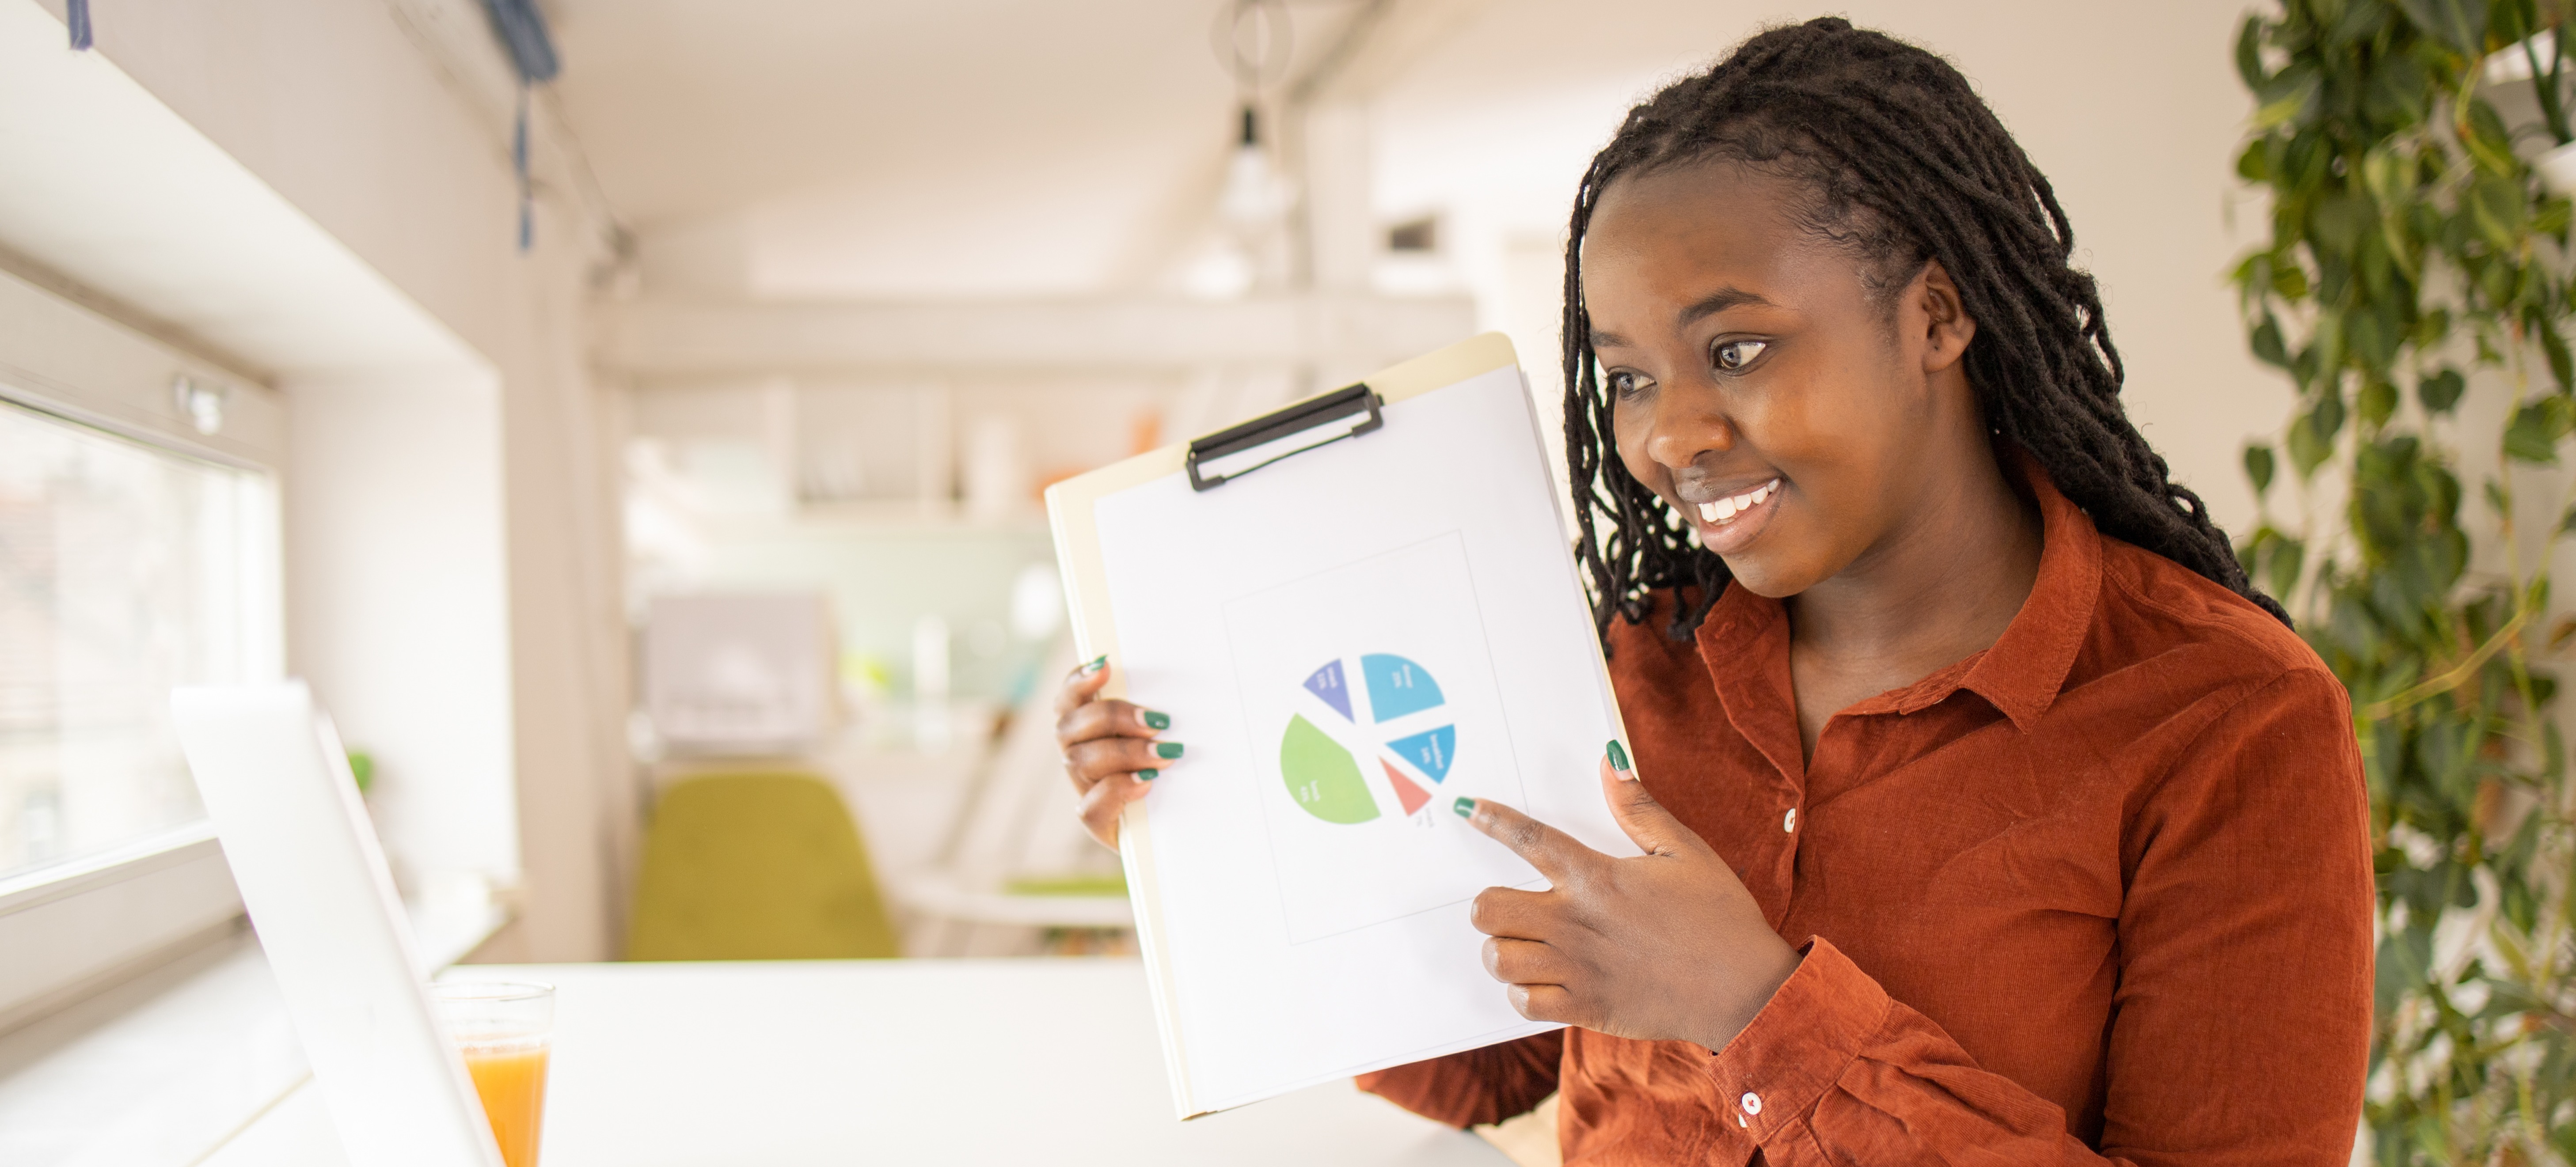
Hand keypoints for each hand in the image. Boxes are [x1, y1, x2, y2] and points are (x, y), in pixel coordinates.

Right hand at [1054, 657, 1182, 847]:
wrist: (1175, 827)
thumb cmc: (1171, 775)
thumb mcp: (1162, 739)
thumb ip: (1154, 718)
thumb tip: (1169, 701)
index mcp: (1088, 730)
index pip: (1069, 699)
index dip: (1079, 681)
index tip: (1106, 665)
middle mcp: (1078, 756)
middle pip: (1069, 726)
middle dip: (1113, 717)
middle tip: (1157, 722)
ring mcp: (1084, 789)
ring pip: (1078, 761)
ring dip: (1124, 752)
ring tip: (1165, 755)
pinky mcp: (1095, 822)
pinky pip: (1090, 807)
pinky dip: (1118, 789)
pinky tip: (1147, 783)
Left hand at [1462, 750, 1799, 1051]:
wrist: (1745, 988)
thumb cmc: (1720, 916)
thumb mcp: (1686, 850)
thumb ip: (1639, 808)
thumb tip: (1611, 759)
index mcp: (1598, 878)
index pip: (1530, 839)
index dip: (1493, 820)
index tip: (1467, 807)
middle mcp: (1576, 922)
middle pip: (1488, 909)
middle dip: (1491, 905)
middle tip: (1515, 906)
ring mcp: (1577, 969)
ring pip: (1498, 959)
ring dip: (1504, 951)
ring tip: (1528, 945)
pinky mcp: (1585, 1008)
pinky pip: (1523, 1003)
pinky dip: (1525, 993)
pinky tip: (1546, 981)